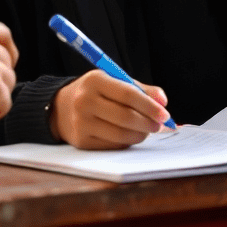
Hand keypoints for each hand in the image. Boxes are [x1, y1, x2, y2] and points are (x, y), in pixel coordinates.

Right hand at [49, 70, 171, 149]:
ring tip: (146, 129)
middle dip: (148, 123)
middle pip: (126, 117)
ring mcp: (81, 123)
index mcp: (95, 81)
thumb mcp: (113, 82)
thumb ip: (140, 89)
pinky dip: (127, 142)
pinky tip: (130, 135)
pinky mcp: (82, 141)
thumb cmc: (95, 92)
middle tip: (160, 124)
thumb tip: (163, 101)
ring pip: (121, 135)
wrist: (61, 107)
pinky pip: (113, 145)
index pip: (128, 94)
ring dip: (140, 134)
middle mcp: (85, 101)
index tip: (165, 113)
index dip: (150, 106)